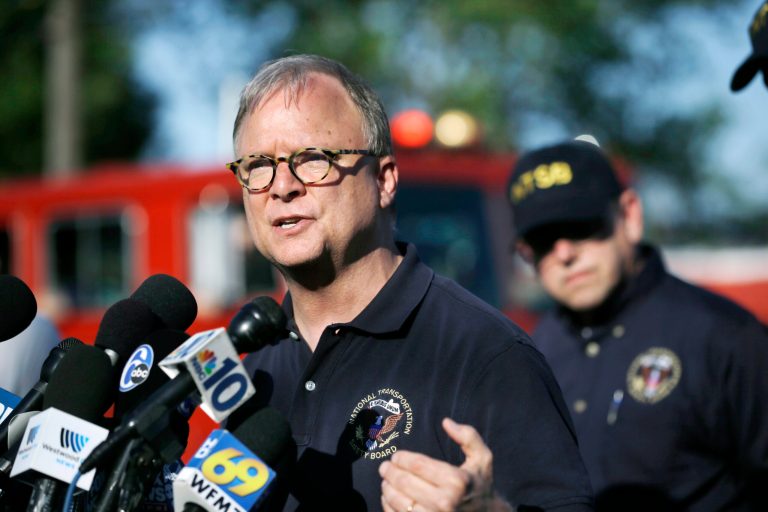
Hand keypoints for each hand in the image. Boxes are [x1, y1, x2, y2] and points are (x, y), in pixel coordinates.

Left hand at [379, 417, 512, 511]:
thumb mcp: (482, 458)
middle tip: (384, 467)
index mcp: (457, 481)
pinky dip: (390, 506)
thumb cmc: (480, 485)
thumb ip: (468, 436)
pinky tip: (389, 498)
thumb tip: (446, 422)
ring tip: (386, 481)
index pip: (418, 465)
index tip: (396, 456)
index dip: (402, 459)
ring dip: (388, 489)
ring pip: (399, 502)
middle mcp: (445, 502)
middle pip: (405, 483)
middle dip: (390, 472)